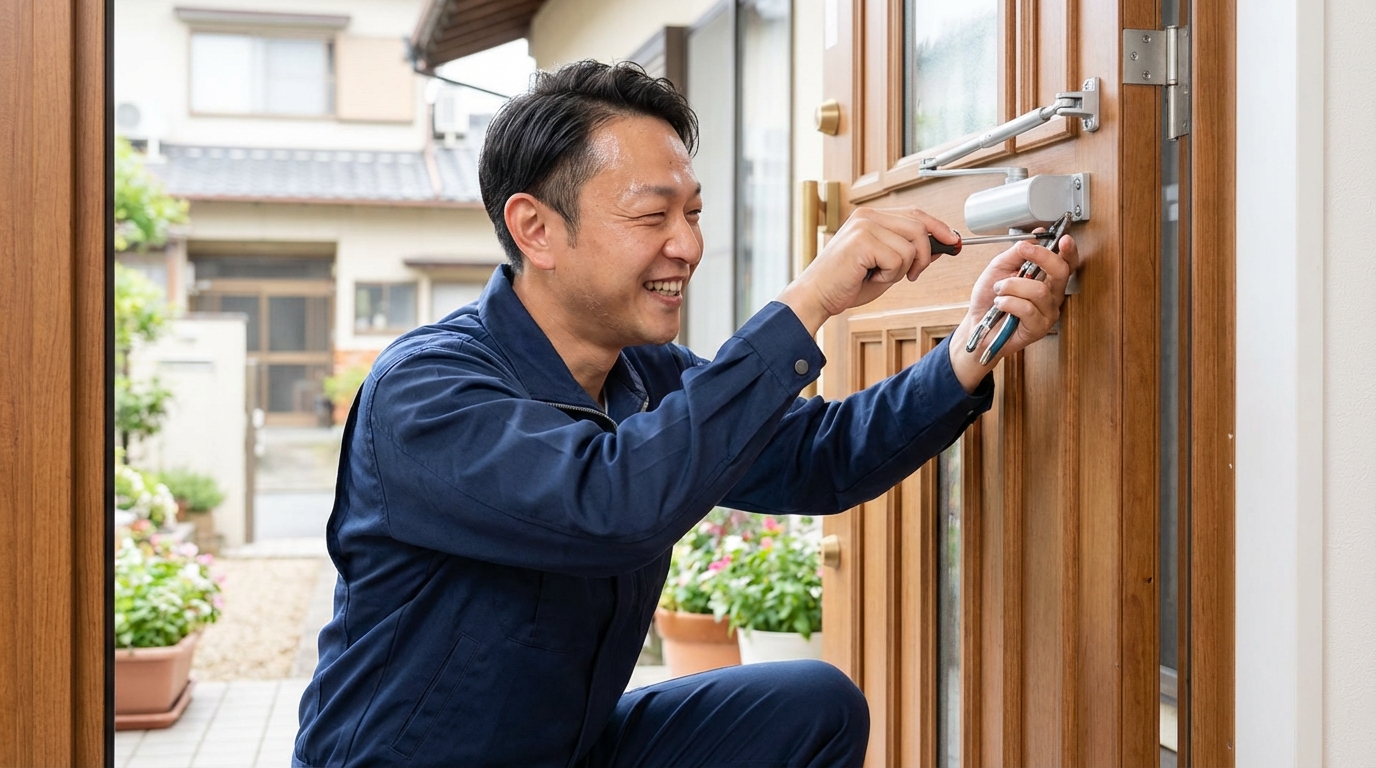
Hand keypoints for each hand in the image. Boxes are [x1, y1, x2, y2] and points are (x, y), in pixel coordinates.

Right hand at [777, 206, 958, 333]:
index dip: (938, 227)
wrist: (816, 297)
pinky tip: (869, 277)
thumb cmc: (845, 284)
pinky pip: (897, 259)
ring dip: (901, 269)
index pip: (915, 214)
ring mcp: (864, 226)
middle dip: (924, 255)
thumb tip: (941, 245)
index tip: (954, 241)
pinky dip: (889, 276)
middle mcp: (867, 216)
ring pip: (911, 246)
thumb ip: (909, 253)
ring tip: (878, 276)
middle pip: (919, 226)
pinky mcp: (862, 241)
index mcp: (871, 217)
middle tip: (912, 274)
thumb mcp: (885, 266)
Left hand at [948, 233, 1081, 390]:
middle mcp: (1052, 295)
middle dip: (1042, 258)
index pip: (1067, 263)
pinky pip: (1027, 309)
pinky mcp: (1038, 328)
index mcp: (1046, 279)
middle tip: (1024, 252)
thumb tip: (1036, 234)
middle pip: (1061, 272)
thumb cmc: (989, 297)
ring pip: (1038, 290)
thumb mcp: (999, 267)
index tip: (1062, 239)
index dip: (1069, 251)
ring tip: (999, 291)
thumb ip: (1017, 252)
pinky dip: (1008, 302)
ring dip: (1011, 286)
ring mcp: (1047, 312)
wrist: (976, 323)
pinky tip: (1000, 304)